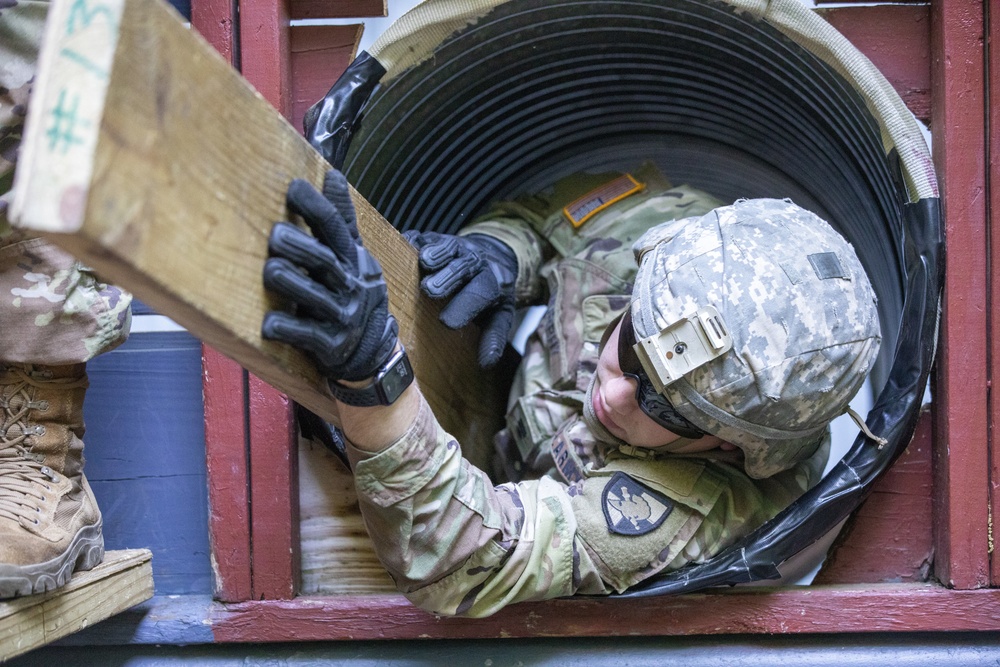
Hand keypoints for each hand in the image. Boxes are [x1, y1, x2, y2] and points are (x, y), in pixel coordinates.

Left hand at [262, 170, 397, 381]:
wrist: (371, 350)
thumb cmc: (352, 293)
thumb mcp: (354, 256)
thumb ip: (341, 219)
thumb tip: (333, 175)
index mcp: (352, 260)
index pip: (336, 227)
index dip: (316, 206)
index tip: (293, 187)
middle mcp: (350, 285)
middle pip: (325, 261)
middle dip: (301, 248)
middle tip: (275, 235)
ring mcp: (341, 315)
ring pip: (315, 297)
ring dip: (292, 283)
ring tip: (271, 269)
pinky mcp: (330, 344)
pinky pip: (307, 335)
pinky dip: (287, 329)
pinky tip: (268, 323)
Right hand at [403, 231, 516, 367]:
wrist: (489, 256)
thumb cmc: (488, 293)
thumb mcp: (498, 315)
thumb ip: (493, 337)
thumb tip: (486, 363)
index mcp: (491, 282)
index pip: (482, 292)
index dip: (465, 306)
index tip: (448, 323)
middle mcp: (474, 261)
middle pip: (463, 267)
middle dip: (449, 277)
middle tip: (431, 290)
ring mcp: (455, 246)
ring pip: (447, 247)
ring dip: (436, 253)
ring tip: (424, 262)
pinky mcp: (435, 237)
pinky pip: (424, 237)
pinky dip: (413, 241)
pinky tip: (405, 246)